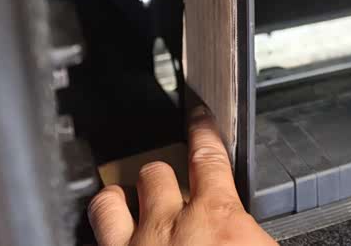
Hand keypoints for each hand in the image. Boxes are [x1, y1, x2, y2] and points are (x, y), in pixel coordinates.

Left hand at [87, 107, 277, 245]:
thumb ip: (252, 233)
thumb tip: (256, 232)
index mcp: (219, 220)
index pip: (209, 157)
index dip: (203, 131)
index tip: (199, 117)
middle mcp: (170, 228)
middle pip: (155, 174)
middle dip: (161, 175)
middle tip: (167, 181)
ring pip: (110, 203)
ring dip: (118, 200)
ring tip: (124, 202)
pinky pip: (94, 234)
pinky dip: (102, 229)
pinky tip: (108, 234)